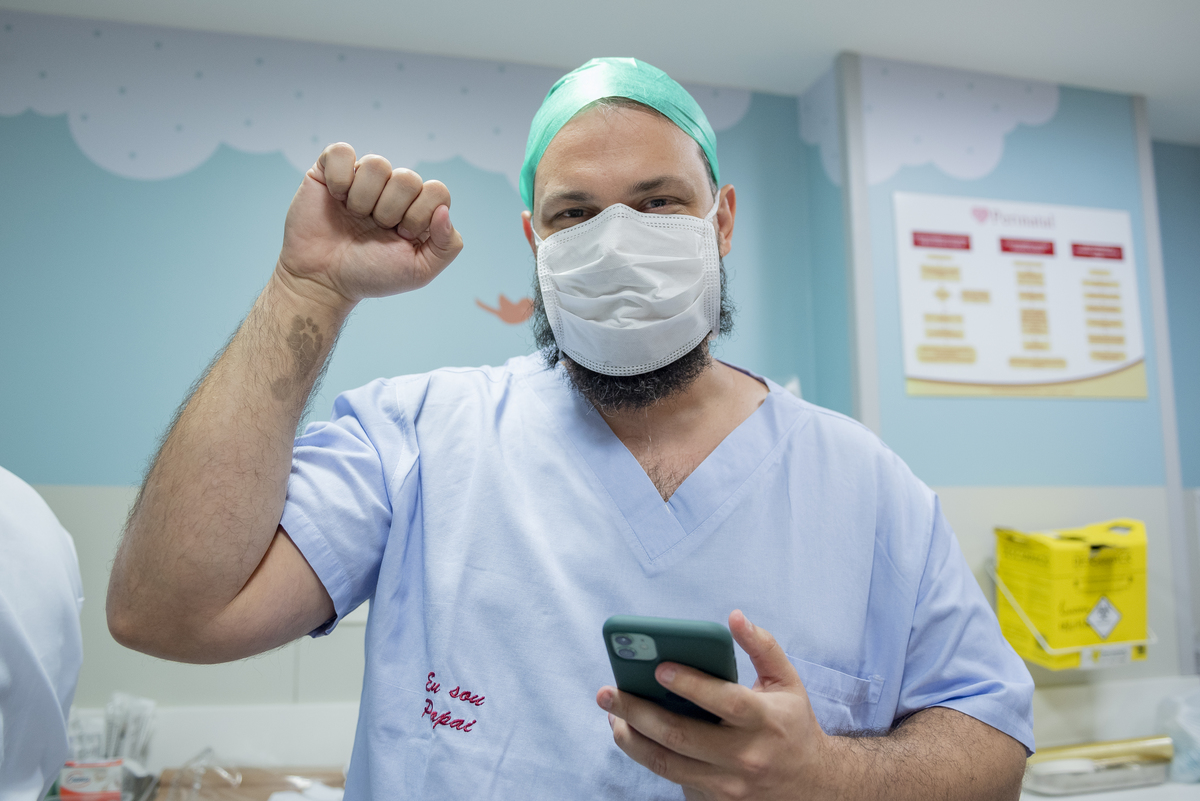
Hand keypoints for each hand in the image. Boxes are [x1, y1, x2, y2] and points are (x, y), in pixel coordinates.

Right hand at [276, 143, 463, 310]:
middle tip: (375, 228)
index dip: (419, 215)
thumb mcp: (420, 271)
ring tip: (354, 216)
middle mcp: (392, 189)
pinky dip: (339, 178)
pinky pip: (342, 151)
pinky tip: (335, 198)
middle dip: (390, 211)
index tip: (402, 236)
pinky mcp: (330, 170)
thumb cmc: (371, 274)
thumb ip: (447, 245)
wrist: (323, 280)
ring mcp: (361, 177)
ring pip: (377, 163)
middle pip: (408, 177)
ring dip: (364, 198)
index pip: (437, 191)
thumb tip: (444, 210)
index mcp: (417, 208)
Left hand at [598, 610, 831, 799]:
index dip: (690, 685)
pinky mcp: (716, 800)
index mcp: (765, 720)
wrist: (811, 783)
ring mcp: (729, 784)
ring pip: (668, 764)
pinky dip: (648, 757)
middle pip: (682, 736)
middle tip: (609, 692)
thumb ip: (762, 646)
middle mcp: (746, 756)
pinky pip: (673, 778)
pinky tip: (631, 735)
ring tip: (612, 716)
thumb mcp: (787, 681)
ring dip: (632, 739)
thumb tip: (734, 617)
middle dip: (638, 712)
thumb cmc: (792, 723)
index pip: (724, 702)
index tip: (658, 667)